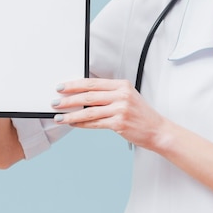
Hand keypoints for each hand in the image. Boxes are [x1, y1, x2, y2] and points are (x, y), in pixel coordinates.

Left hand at [51, 78, 166, 149]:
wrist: (157, 130)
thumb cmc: (141, 114)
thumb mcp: (128, 96)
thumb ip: (109, 93)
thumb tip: (83, 95)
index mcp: (122, 85)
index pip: (93, 82)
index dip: (74, 84)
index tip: (62, 87)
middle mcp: (121, 95)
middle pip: (88, 95)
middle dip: (68, 99)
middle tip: (56, 101)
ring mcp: (121, 109)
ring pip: (89, 110)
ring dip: (71, 114)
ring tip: (59, 117)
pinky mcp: (119, 123)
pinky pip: (95, 123)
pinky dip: (82, 124)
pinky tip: (73, 124)